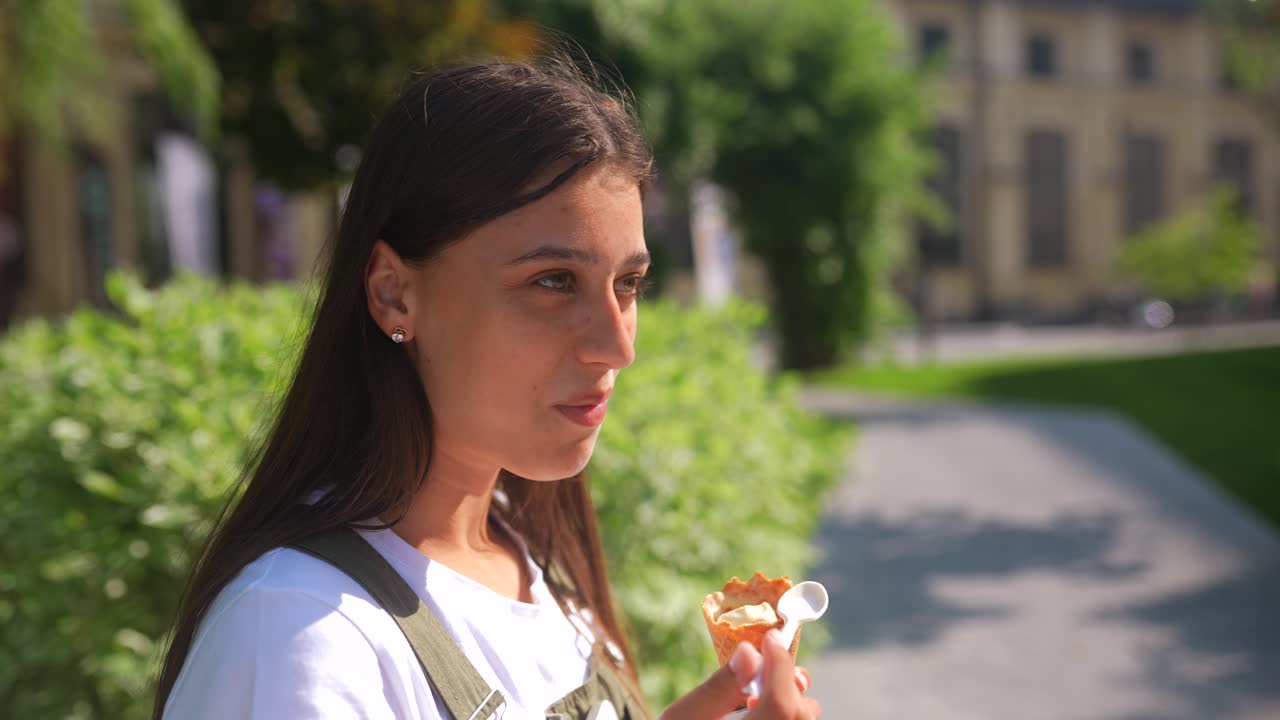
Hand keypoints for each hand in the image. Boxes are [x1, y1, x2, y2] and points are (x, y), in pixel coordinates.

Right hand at [659, 630, 819, 719]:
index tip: (769, 638)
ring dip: (789, 704)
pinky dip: (785, 718)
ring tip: (757, 700)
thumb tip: (750, 653)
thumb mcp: (684, 717)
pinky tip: (759, 716)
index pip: (781, 702)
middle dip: (787, 684)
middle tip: (761, 669)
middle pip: (800, 715)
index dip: (779, 664)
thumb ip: (720, 688)